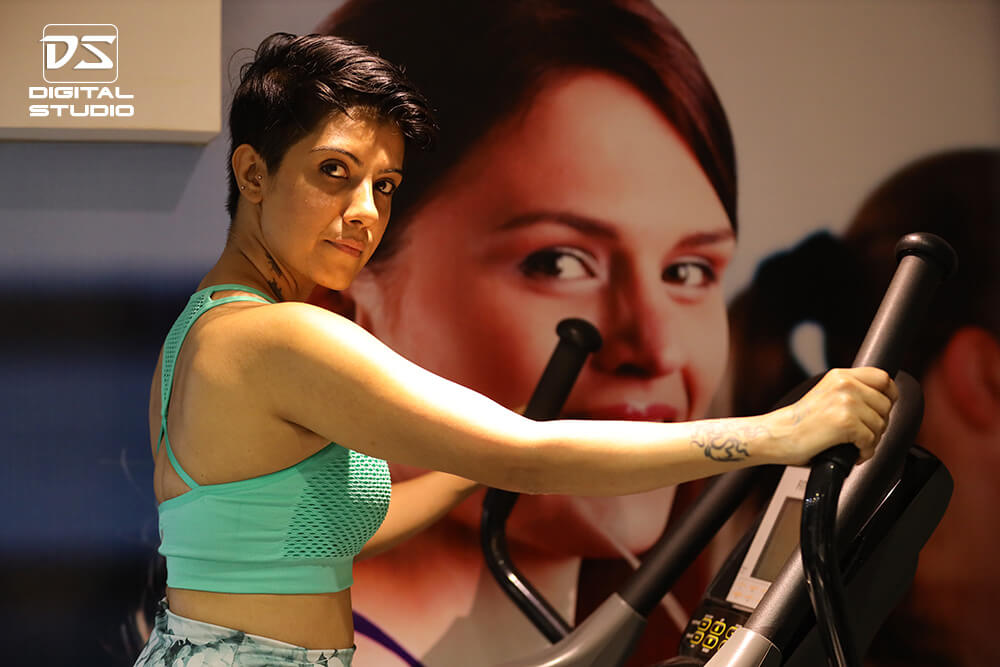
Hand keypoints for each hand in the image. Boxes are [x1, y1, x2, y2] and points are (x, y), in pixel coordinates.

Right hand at [763, 367, 897, 464]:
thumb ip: (849, 392)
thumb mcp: (826, 395)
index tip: (883, 408)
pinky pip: (871, 441)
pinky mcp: (846, 423)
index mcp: (840, 376)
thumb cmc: (799, 423)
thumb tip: (879, 403)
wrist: (778, 435)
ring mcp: (846, 403)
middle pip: (886, 405)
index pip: (883, 378)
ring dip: (871, 440)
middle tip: (863, 434)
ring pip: (881, 425)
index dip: (889, 395)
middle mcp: (845, 385)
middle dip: (878, 423)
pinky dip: (864, 452)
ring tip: (855, 445)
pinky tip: (852, 453)